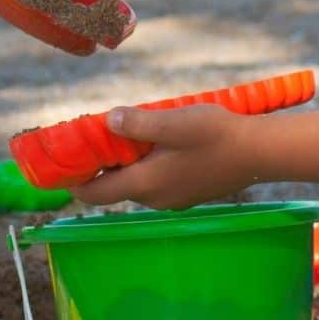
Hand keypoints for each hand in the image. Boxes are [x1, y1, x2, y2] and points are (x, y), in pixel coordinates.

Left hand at [71, 104, 260, 209]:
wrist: (260, 152)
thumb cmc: (217, 135)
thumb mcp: (173, 122)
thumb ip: (137, 124)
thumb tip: (107, 121)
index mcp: (146, 184)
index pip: (95, 192)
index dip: (72, 179)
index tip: (59, 161)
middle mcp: (154, 198)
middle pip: (112, 185)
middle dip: (97, 164)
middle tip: (89, 135)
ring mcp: (171, 199)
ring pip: (133, 182)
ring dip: (121, 161)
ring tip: (118, 131)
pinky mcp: (185, 192)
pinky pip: (151, 180)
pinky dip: (141, 164)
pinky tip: (149, 140)